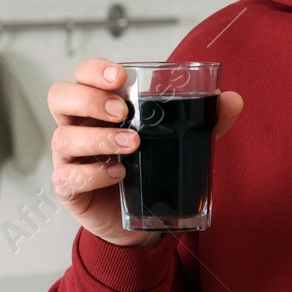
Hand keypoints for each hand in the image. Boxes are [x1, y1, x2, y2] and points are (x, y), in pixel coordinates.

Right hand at [48, 59, 243, 247]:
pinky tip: (119, 174)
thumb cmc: (151, 168)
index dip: (95, 70)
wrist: (141, 220)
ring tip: (132, 144)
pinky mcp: (69, 188)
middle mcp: (78, 126)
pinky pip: (68, 177)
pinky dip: (93, 173)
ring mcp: (70, 157)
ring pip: (63, 137)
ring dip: (98, 137)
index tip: (121, 77)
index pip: (83, 76)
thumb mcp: (181, 140)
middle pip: (60, 97)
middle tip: (121, 110)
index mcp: (99, 107)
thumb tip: (232, 100)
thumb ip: (205, 120)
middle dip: (88, 98)